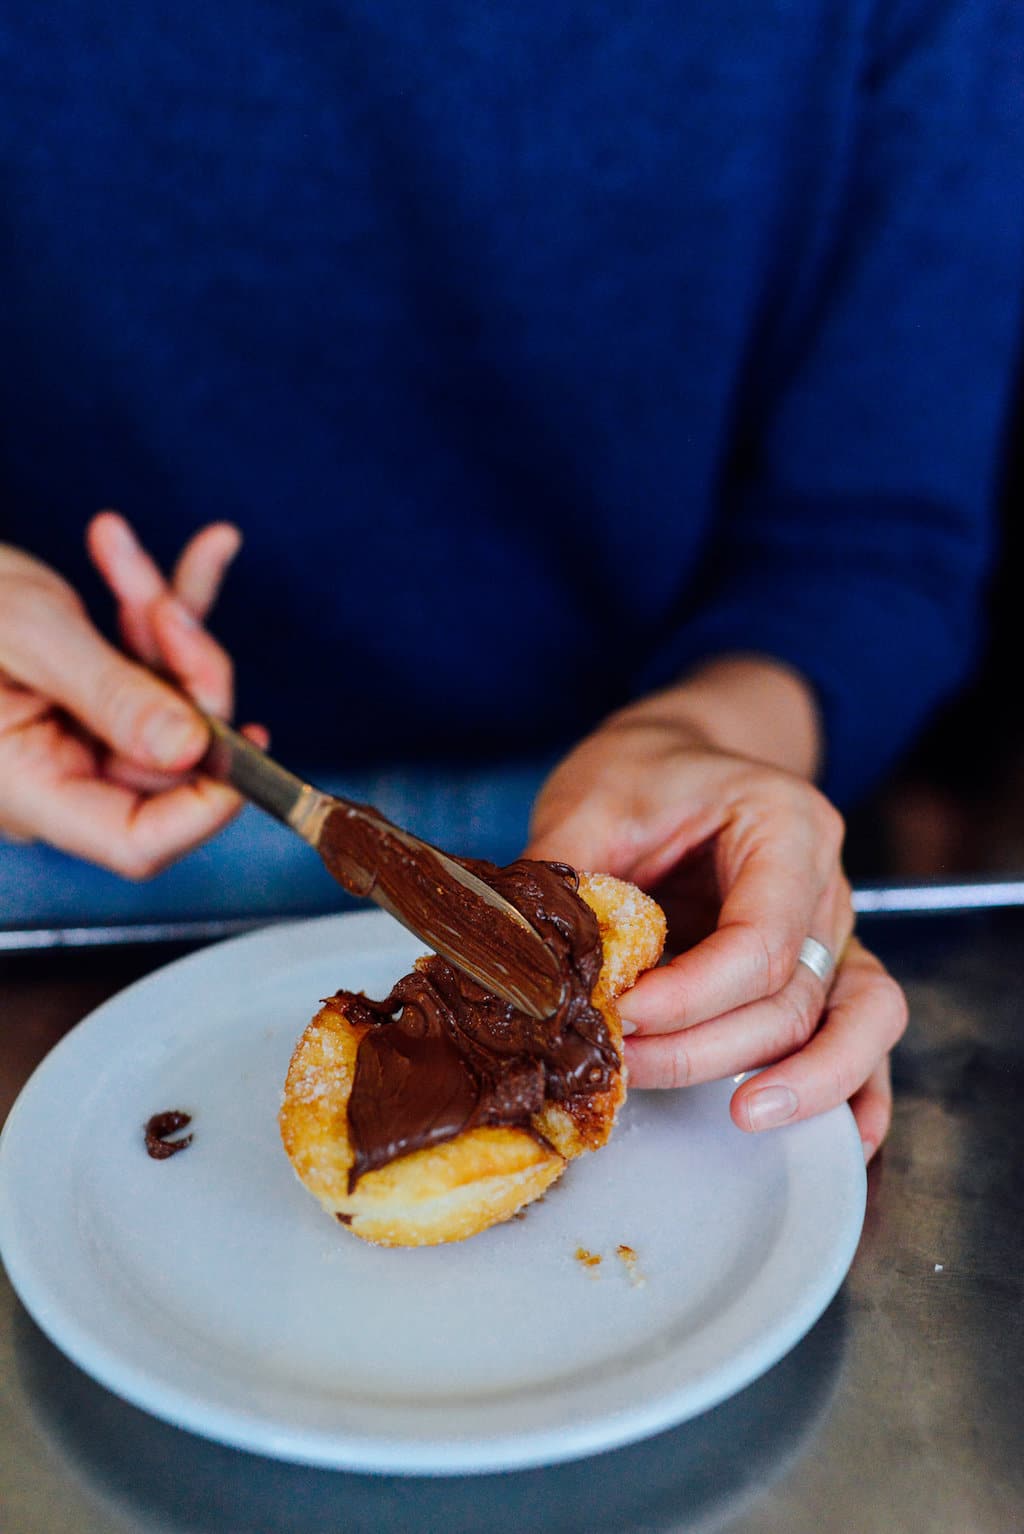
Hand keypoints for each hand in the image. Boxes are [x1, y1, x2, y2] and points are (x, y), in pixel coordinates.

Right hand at [0, 512, 260, 875]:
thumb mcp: (27, 635)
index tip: (244, 744)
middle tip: (167, 609)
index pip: (138, 842)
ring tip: (120, 552)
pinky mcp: (90, 690)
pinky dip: (169, 604)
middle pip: (172, 758)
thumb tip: (191, 748)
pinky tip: (207, 549)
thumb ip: (110, 693)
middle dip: (188, 674)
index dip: (203, 807)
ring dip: (166, 621)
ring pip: (168, 699)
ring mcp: (77, 733)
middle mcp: (60, 772)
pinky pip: (151, 660)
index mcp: (31, 789)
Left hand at [525, 690, 906, 1160]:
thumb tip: (529, 968)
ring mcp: (834, 928)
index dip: (691, 995)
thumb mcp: (592, 801)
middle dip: (710, 1046)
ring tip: (744, 1116)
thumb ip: (568, 880)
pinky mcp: (823, 965)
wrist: (678, 756)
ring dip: (805, 1080)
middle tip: (627, 1066)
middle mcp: (827, 882)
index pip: (759, 939)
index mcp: (786, 826)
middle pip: (795, 993)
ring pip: (853, 1018)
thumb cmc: (642, 771)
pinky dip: (859, 1084)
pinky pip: (866, 1027)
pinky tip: (844, 1138)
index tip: (622, 1015)